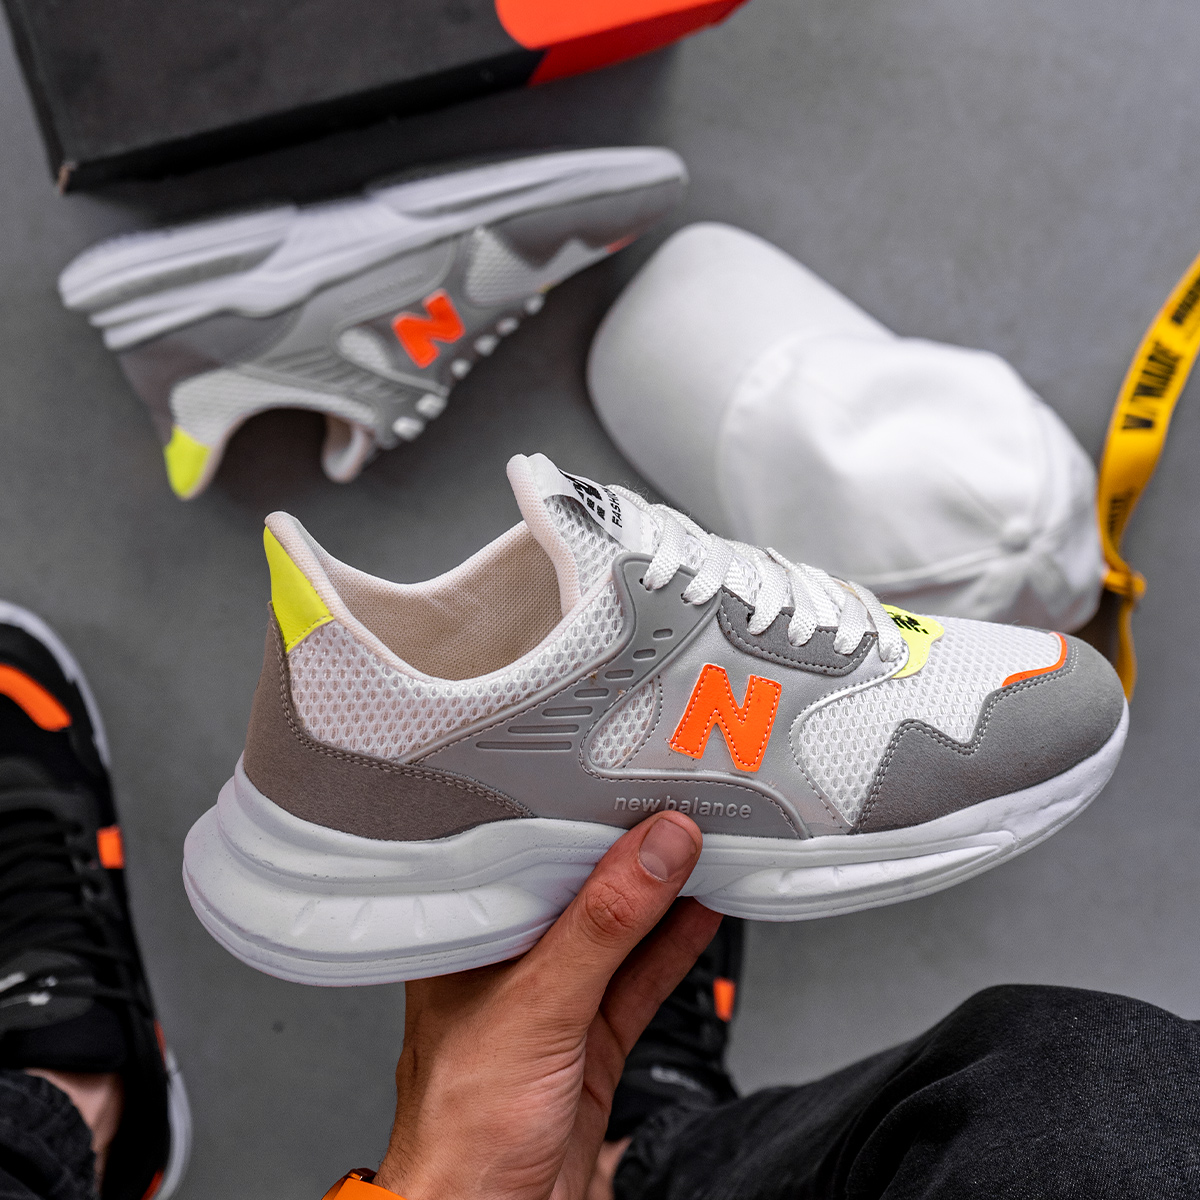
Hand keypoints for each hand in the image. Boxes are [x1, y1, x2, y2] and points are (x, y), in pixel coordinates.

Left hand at [373, 812, 719, 1199]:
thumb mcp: (538, 1005)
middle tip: (684, 815)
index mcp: (473, 937)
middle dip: (633, 854)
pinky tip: (700, 913)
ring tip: (705, 851)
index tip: (636, 792)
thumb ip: (603, 926)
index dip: (583, 820)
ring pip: (620, 933)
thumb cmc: (460, 1128)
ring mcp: (556, 1001)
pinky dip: (675, 946)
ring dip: (665, 896)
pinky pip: (641, 979)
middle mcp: (511, 962)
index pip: (532, 857)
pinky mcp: (590, 1037)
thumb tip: (653, 854)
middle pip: (583, 891)